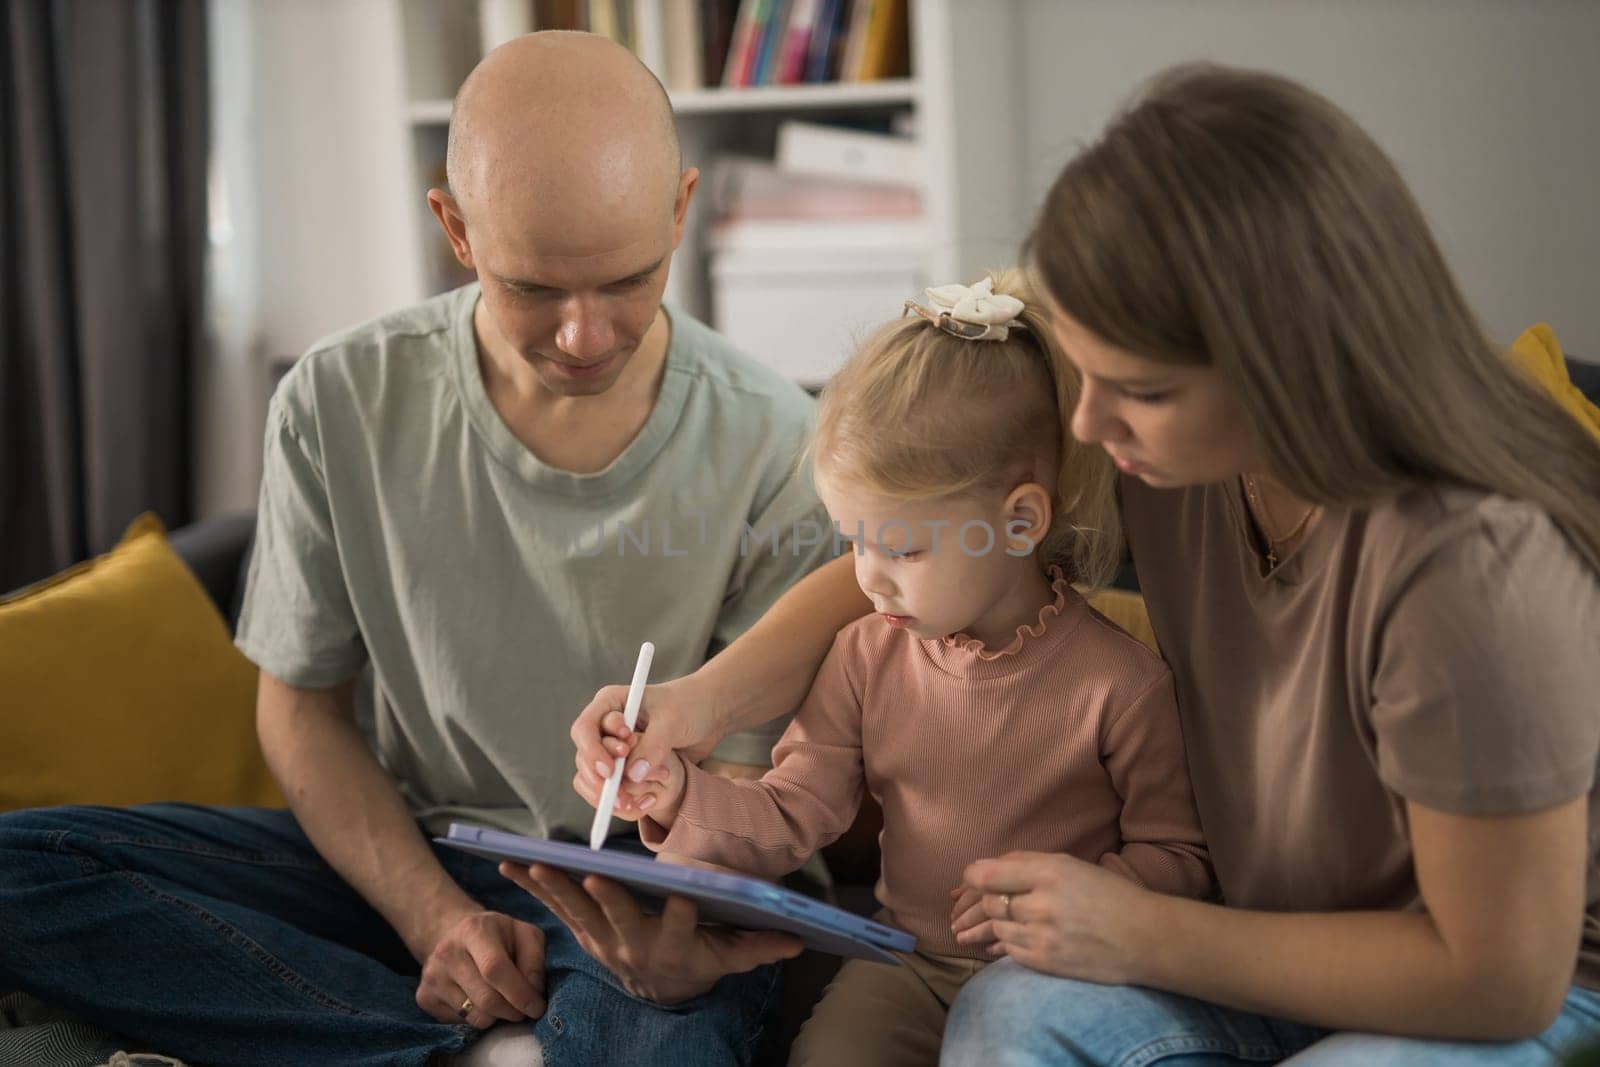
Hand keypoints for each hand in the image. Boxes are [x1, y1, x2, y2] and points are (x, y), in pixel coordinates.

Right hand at [414, 906, 547, 1027]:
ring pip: (475, 1017)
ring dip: (497, 1017)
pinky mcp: (424, 997)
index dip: (520, 993)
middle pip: (486, 999)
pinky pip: (460, 1023)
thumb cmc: (496, 936)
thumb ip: (535, 959)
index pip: (495, 969)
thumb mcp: (523, 933)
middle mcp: (447, 953)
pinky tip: (480, 1001)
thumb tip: (533, 991)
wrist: (453, 935)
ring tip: (503, 1002)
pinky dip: (478, 1019)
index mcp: (473, 930)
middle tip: (524, 1010)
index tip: (537, 1007)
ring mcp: (432, 977)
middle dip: (513, 1011)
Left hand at [501, 863, 802, 1004]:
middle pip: (618, 919)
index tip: (685, 895)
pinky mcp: (582, 931)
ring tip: (532, 863)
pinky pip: (552, 907)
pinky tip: (508, 863)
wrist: (657, 992)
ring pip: (576, 911)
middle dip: (605, 899)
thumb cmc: (697, 964)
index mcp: (674, 948)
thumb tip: (798, 939)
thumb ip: (759, 946)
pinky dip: (530, 887)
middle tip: (593, 876)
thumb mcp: (730, 958)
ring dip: (553, 888)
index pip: (681, 929)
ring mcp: (602, 941)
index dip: (682, 914)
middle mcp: (633, 946)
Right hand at [571, 676, 723, 814]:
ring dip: (613, 794)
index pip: (584, 730)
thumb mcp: (673, 721)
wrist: (710, 713)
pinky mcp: (626, 766)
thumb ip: (652, 746)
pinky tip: (647, 803)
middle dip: (603, 781)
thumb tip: (632, 776)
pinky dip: (624, 800)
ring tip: (637, 802)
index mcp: (611, 703)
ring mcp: (614, 747)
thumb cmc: (690, 705)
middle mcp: (606, 726)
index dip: (593, 753)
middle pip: (585, 758)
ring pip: (595, 778)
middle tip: (625, 797)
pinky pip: (613, 789)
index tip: (611, 772)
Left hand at [955, 851, 1158, 983]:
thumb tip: (983, 871)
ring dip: (982, 928)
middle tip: (960, 911)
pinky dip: (999, 947)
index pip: (987, 875)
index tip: (969, 881)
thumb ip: (1026, 863)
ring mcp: (1043, 936)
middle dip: (975, 906)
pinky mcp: (1047, 962)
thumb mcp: (1070, 865)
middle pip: (989, 903)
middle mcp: (1042, 903)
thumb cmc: (1108, 896)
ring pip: (996, 928)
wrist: (1145, 938)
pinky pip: (1010, 952)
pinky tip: (990, 946)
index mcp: (1048, 872)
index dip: (971, 878)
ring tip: (962, 931)